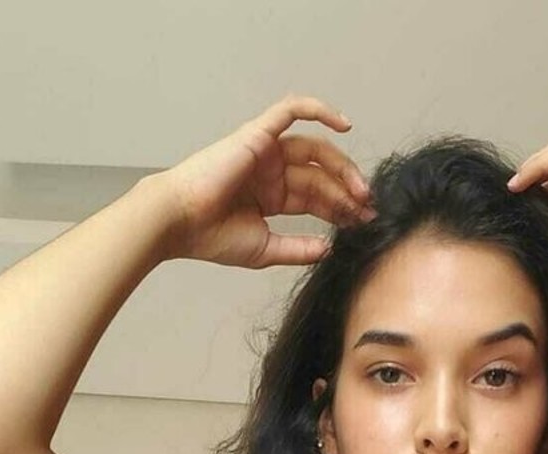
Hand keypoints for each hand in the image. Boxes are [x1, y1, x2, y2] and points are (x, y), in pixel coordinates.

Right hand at [148, 93, 374, 267]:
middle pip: (321, 176)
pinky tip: (344, 125)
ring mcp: (266, 151)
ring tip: (361, 189)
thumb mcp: (265, 250)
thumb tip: (329, 248)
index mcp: (272, 196)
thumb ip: (298, 249)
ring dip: (342, 167)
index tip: (364, 223)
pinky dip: (318, 110)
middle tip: (368, 210)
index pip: (316, 198)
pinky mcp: (258, 134)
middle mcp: (272, 171)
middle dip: (347, 192)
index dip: (342, 208)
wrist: (179, 222)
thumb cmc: (211, 237)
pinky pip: (291, 110)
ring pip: (315, 150)